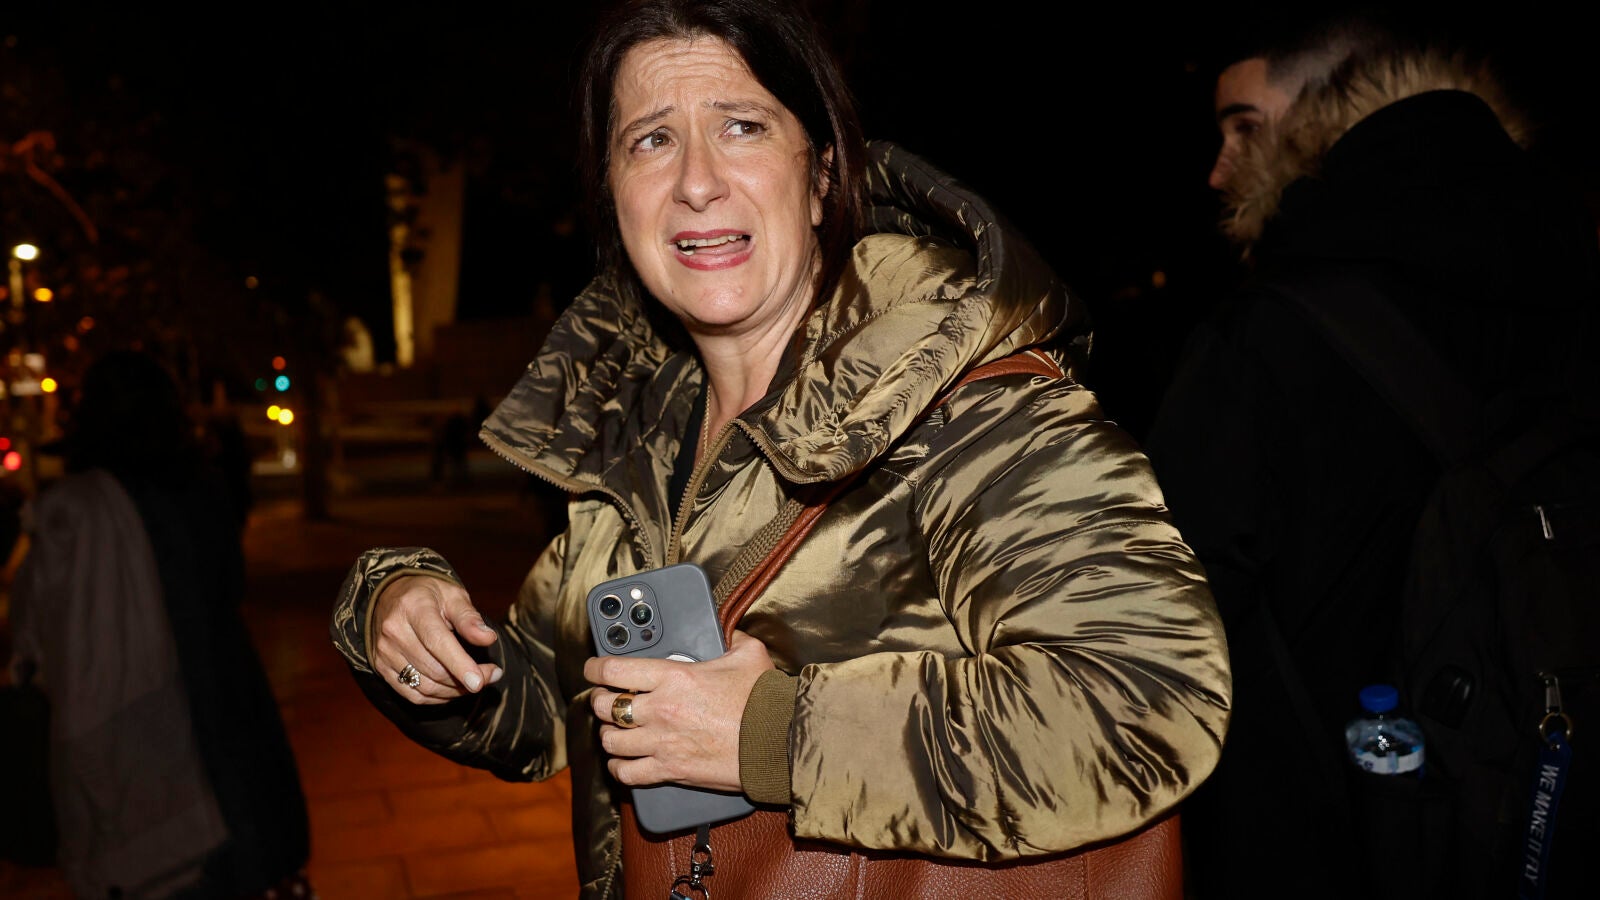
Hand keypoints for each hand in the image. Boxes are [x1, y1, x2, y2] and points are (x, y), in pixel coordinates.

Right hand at [371, 574, 502, 704]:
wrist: (391, 594)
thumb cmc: (428, 594)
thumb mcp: (452, 595)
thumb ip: (469, 618)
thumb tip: (488, 639)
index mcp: (413, 608)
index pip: (437, 642)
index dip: (459, 665)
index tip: (479, 681)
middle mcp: (394, 631)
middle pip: (433, 668)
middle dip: (465, 679)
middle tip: (491, 676)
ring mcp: (385, 652)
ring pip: (424, 686)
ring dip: (455, 691)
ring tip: (476, 682)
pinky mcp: (381, 667)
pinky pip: (412, 694)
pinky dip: (437, 698)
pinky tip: (454, 689)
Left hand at [585, 630, 774, 791]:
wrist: (778, 743)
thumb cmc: (764, 701)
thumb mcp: (749, 655)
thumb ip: (732, 638)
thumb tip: (730, 632)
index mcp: (674, 677)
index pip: (614, 669)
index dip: (595, 667)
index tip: (592, 668)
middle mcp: (661, 710)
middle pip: (607, 707)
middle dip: (602, 702)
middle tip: (607, 699)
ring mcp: (662, 743)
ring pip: (611, 741)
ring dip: (608, 734)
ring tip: (614, 729)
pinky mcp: (670, 771)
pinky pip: (628, 774)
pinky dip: (619, 768)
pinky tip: (621, 762)